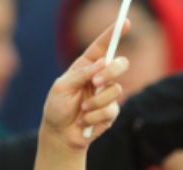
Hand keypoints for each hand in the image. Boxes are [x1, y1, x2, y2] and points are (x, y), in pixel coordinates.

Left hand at [41, 20, 130, 150]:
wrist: (61, 135)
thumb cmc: (57, 108)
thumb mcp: (61, 87)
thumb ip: (81, 74)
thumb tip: (101, 64)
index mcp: (86, 66)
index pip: (103, 46)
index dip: (114, 33)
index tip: (125, 22)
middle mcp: (100, 77)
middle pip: (119, 64)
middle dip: (111, 72)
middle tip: (95, 83)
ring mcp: (108, 95)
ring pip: (116, 89)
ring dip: (97, 101)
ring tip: (82, 109)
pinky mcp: (112, 112)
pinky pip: (111, 110)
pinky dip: (95, 116)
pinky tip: (85, 121)